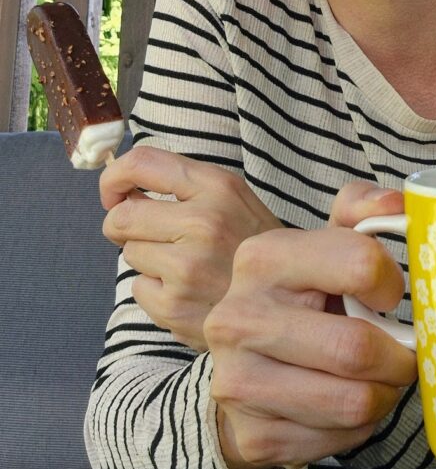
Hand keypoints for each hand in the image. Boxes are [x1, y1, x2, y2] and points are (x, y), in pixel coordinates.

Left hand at [100, 146, 282, 350]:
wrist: (288, 301)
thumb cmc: (252, 245)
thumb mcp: (233, 199)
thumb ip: (185, 186)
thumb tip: (122, 191)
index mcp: (218, 187)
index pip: (142, 162)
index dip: (115, 177)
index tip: (115, 193)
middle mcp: (203, 222)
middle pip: (121, 217)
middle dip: (123, 227)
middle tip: (146, 236)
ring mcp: (188, 267)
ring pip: (130, 253)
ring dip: (148, 260)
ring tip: (185, 266)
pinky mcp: (175, 306)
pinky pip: (138, 288)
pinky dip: (155, 290)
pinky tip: (187, 291)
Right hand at [205, 182, 415, 468]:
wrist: (248, 357)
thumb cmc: (305, 293)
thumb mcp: (328, 241)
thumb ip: (362, 209)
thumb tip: (396, 204)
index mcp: (262, 257)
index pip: (361, 264)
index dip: (393, 284)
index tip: (390, 295)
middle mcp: (239, 317)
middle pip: (356, 348)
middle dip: (400, 355)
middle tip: (405, 351)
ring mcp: (238, 379)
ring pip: (354, 401)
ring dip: (385, 393)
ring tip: (380, 376)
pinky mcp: (253, 432)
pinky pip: (339, 439)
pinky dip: (360, 426)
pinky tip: (348, 401)